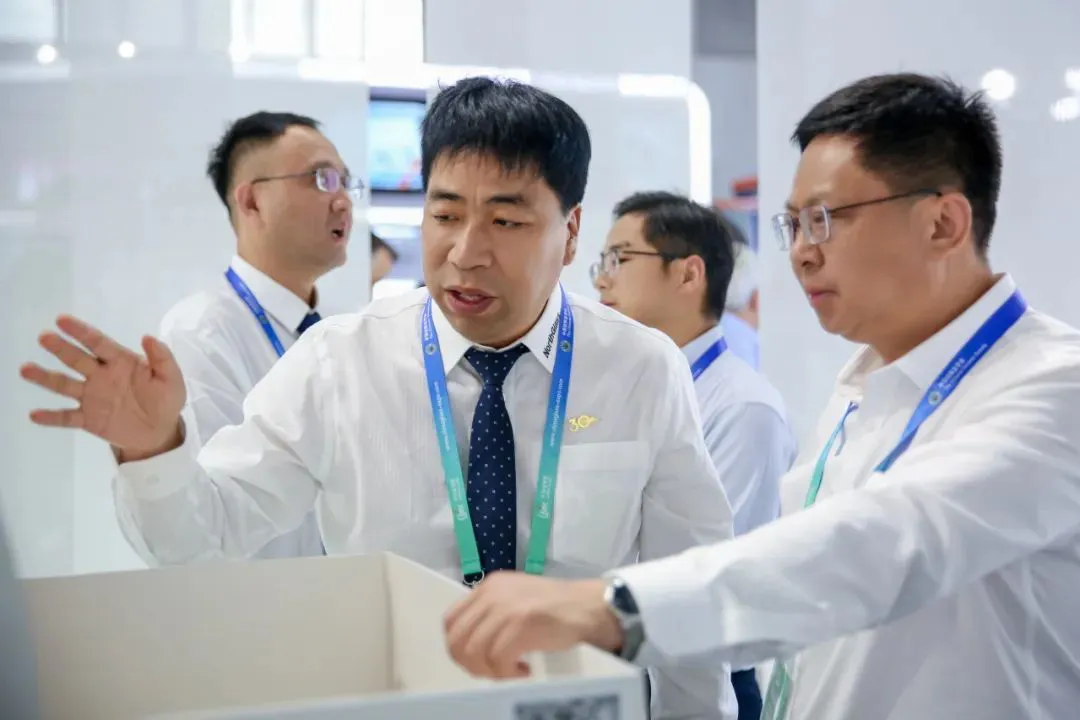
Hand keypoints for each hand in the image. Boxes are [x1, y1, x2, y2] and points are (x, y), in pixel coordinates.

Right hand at [20, 315, 186, 458]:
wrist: (160, 432)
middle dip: (61, 348)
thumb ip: (162, 358)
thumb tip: (147, 336)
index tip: (62, 319)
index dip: (81, 331)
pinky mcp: (88, 419)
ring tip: (25, 369)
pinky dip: (51, 417)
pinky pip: (67, 417)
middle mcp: (100, 376)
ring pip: (65, 385)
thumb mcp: (171, 379)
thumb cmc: (165, 400)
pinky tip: (35, 415)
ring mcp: (91, 397)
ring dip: (45, 377)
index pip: (98, 343)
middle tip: (44, 337)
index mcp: (120, 362)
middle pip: (77, 359)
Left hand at [443, 572, 622, 678]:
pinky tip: (524, 670)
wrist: (589, 606)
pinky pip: (498, 659)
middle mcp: (492, 593)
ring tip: (510, 672)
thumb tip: (472, 646)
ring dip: (490, 671)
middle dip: (471, 665)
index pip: (451, 620)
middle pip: (457, 639)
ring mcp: (506, 607)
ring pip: (474, 652)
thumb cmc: (557, 608)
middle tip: (492, 672)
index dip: (458, 647)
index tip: (477, 661)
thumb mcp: (517, 599)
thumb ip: (493, 613)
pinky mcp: (521, 623)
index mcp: (489, 586)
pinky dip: (507, 673)